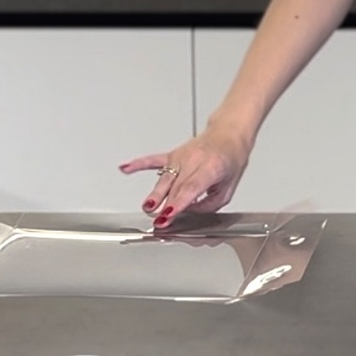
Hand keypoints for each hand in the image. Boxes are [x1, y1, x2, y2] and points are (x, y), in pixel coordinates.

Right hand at [119, 123, 252, 227]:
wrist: (228, 134)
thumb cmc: (230, 159)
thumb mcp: (228, 188)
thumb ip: (209, 204)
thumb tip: (189, 212)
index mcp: (211, 168)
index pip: (191, 187)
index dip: (179, 202)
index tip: (169, 214)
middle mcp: (194, 160)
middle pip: (176, 186)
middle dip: (166, 205)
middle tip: (158, 221)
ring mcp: (181, 156)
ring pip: (165, 178)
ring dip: (155, 194)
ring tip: (147, 207)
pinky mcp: (172, 154)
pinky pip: (153, 160)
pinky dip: (138, 164)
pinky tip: (125, 168)